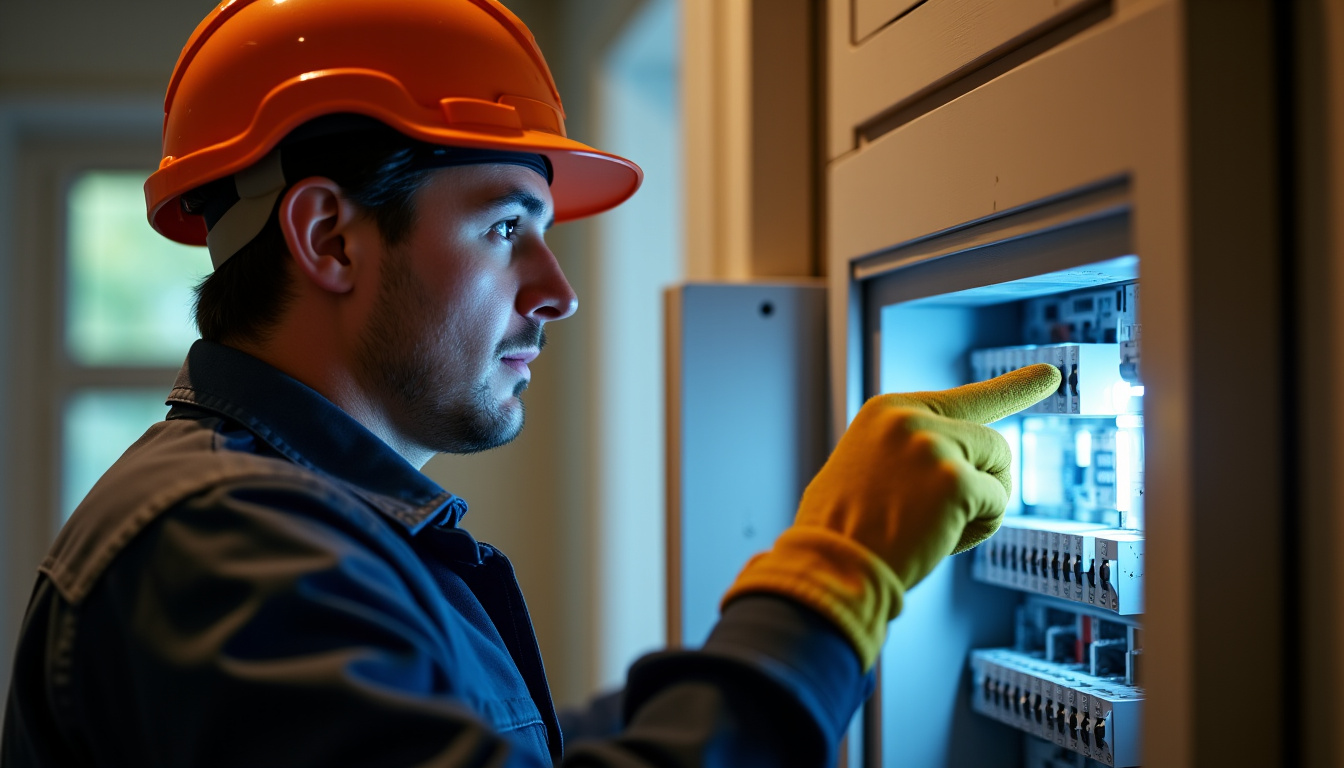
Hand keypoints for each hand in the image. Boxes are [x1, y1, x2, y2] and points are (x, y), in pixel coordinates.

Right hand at [721, 364, 1060, 668]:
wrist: (830, 567)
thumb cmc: (844, 531)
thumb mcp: (866, 468)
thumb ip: (907, 451)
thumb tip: (957, 466)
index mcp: (888, 411)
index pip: (966, 398)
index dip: (1012, 390)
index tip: (1053, 376)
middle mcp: (911, 419)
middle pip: (993, 443)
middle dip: (984, 483)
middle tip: (942, 518)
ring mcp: (933, 447)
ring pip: (1001, 470)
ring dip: (981, 507)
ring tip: (931, 529)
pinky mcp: (954, 481)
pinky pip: (998, 505)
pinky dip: (978, 530)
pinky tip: (939, 540)